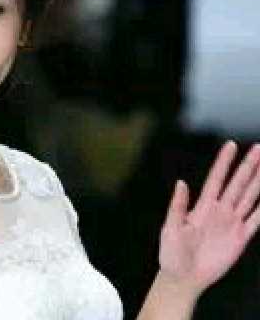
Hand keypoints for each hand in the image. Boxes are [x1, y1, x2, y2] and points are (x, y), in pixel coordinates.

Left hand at [159, 141, 259, 295]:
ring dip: (259, 182)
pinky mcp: (239, 239)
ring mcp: (231, 223)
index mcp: (202, 205)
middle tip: (259, 148)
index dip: (224, 162)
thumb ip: (177, 206)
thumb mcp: (170, 228)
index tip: (231, 144)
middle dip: (249, 166)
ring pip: (250, 198)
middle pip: (238, 184)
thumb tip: (181, 182)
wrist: (183, 277)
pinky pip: (255, 222)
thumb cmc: (172, 252)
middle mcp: (219, 210)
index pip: (216, 178)